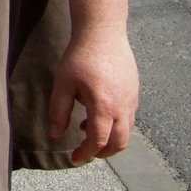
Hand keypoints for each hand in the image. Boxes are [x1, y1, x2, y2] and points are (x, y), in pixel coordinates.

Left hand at [49, 24, 138, 163]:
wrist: (103, 31)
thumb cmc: (80, 56)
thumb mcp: (63, 84)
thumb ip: (59, 111)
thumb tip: (56, 136)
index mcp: (104, 106)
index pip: (98, 141)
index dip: (86, 153)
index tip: (74, 158)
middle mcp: (123, 106)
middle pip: (119, 143)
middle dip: (103, 153)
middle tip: (86, 152)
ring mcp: (132, 98)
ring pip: (127, 130)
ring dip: (110, 137)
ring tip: (88, 128)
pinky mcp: (135, 90)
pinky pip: (129, 116)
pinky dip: (117, 123)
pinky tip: (99, 112)